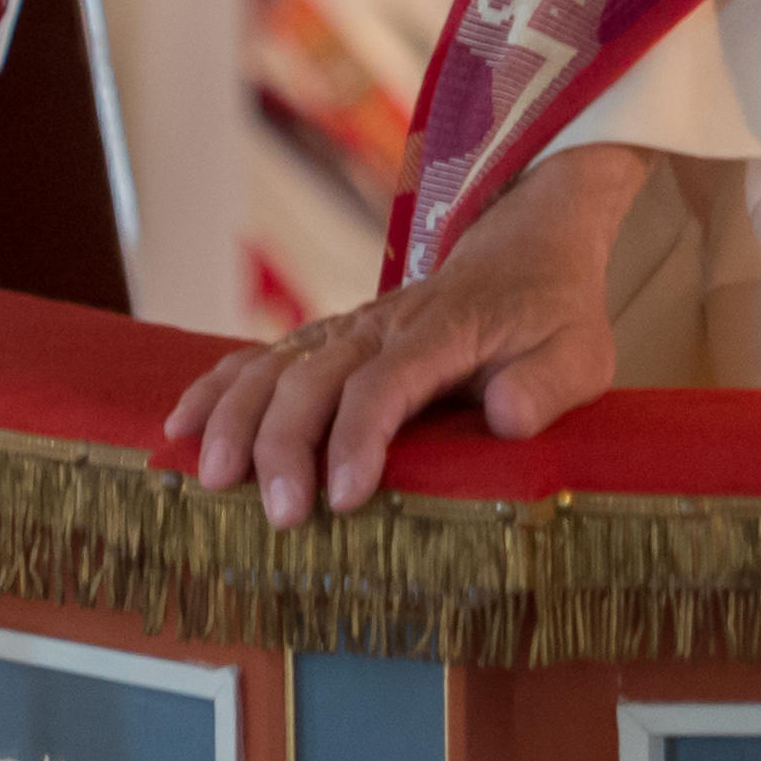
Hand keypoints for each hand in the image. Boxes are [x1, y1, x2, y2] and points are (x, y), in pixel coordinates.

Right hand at [157, 142, 645, 522]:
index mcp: (445, 330)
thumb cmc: (552, 312)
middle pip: (316, 378)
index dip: (360, 438)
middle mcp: (384, 325)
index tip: (345, 498)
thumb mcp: (581, 352)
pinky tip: (180, 428)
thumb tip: (506, 415)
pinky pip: (261, 357)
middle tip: (279, 516)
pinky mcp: (328, 338)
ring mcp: (348, 328)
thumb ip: (548, 385)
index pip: (388, 382)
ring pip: (275, 366)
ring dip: (237, 420)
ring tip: (211, 480)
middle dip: (286, 445)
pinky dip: (217, 388)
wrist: (525, 243)